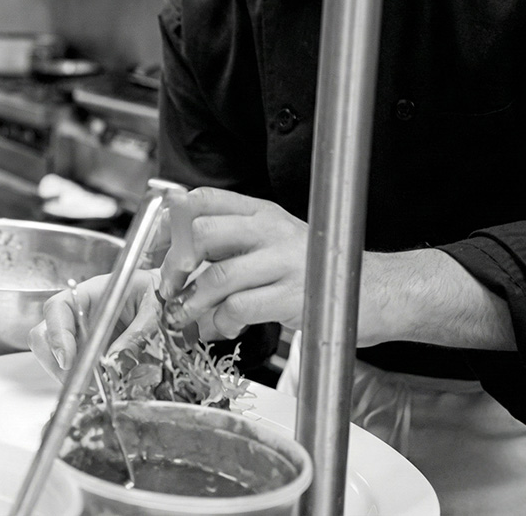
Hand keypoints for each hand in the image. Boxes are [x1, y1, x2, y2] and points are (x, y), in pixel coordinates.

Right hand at [28, 269, 160, 381]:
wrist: (170, 304)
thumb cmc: (161, 297)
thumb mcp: (155, 311)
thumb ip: (137, 334)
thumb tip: (114, 361)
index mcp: (92, 293)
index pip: (58, 308)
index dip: (56, 333)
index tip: (67, 360)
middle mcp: (79, 314)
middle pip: (44, 335)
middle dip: (56, 363)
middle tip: (82, 383)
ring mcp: (80, 336)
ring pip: (55, 358)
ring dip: (70, 377)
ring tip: (99, 387)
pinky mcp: (88, 355)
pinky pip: (72, 371)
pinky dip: (81, 383)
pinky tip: (101, 386)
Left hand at [158, 187, 308, 341]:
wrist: (372, 291)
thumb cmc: (312, 270)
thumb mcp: (270, 244)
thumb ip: (227, 247)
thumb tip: (172, 266)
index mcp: (259, 212)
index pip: (202, 199)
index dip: (169, 223)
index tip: (153, 248)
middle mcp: (270, 230)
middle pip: (202, 234)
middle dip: (174, 265)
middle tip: (168, 287)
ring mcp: (283, 262)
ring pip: (217, 276)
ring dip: (191, 302)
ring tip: (184, 316)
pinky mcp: (293, 296)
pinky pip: (240, 308)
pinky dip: (222, 322)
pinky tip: (225, 326)